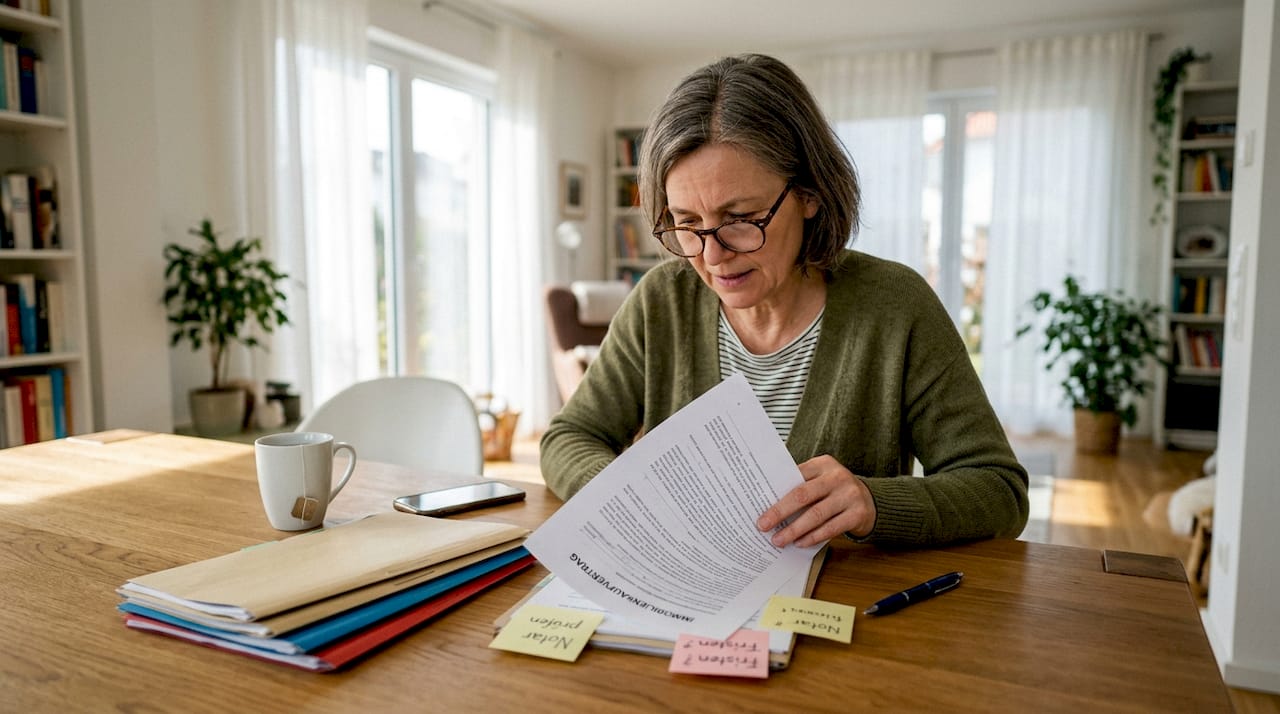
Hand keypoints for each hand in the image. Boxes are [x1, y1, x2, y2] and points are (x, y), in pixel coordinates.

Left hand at [756, 455, 875, 547]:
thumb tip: (768, 503)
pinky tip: (800, 543)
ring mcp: (849, 495)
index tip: (758, 505)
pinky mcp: (857, 514)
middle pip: (802, 495)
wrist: (871, 501)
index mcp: (823, 464)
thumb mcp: (821, 479)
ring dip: (794, 530)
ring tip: (779, 540)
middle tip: (763, 525)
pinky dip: (813, 537)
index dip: (775, 491)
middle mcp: (837, 477)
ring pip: (816, 515)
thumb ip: (801, 485)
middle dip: (780, 512)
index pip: (795, 476)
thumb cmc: (836, 491)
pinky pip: (831, 528)